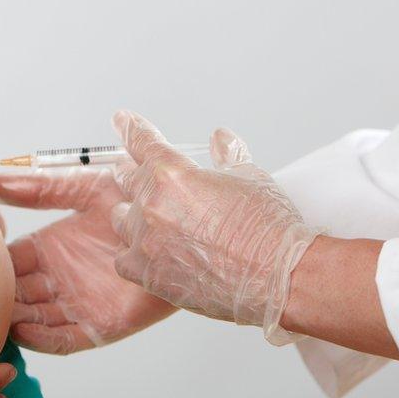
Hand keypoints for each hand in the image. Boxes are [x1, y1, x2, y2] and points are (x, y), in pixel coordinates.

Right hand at [0, 169, 175, 353]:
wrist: (180, 225)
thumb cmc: (138, 202)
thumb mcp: (85, 187)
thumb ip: (42, 187)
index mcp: (51, 247)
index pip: (11, 260)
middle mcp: (60, 277)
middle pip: (17, 293)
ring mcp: (78, 302)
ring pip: (34, 318)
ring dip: (14, 319)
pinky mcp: (100, 325)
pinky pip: (65, 340)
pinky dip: (42, 340)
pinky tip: (24, 331)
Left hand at [110, 110, 319, 344]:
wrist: (277, 276)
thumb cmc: (268, 230)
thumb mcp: (251, 177)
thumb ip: (228, 155)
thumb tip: (221, 139)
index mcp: (173, 175)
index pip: (142, 142)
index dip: (130, 128)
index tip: (122, 120)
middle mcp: (154, 205)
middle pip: (126, 179)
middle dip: (129, 171)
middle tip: (131, 169)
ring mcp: (148, 242)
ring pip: (121, 219)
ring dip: (131, 213)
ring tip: (144, 215)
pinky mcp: (149, 275)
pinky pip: (124, 259)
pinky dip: (132, 253)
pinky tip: (144, 252)